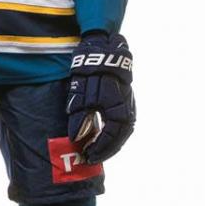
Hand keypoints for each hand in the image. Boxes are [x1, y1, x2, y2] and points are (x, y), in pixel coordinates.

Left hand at [66, 32, 135, 163]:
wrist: (104, 48)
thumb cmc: (91, 71)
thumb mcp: (81, 94)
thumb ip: (78, 118)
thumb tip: (76, 138)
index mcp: (119, 110)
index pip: (111, 138)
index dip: (99, 149)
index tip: (87, 156)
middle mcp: (128, 109)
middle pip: (119, 138)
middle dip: (105, 150)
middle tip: (90, 157)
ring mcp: (128, 104)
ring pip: (122, 131)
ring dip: (110, 142)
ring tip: (95, 149)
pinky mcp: (125, 99)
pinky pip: (121, 122)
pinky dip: (112, 132)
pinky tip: (102, 134)